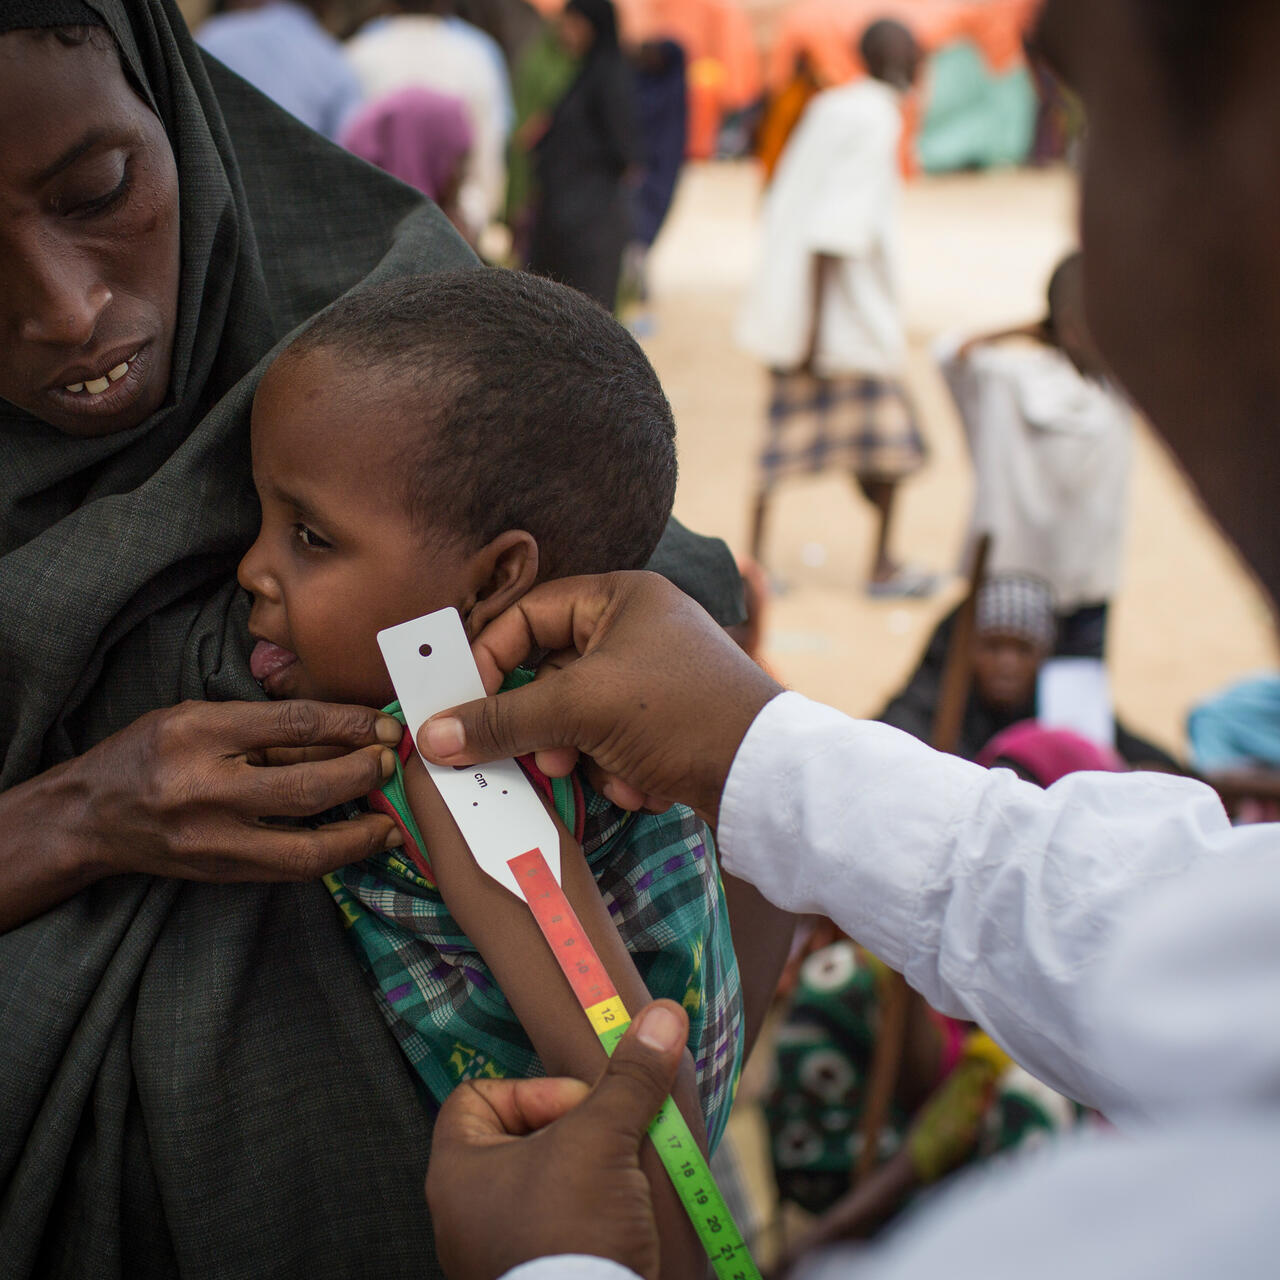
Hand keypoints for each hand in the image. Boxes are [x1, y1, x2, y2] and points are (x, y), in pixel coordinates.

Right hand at [74, 699, 404, 881]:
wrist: (88, 816)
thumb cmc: (150, 752)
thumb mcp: (201, 719)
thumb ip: (269, 729)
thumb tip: (348, 735)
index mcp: (200, 732)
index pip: (294, 724)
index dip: (351, 725)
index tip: (387, 726)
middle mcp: (205, 787)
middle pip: (308, 787)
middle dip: (363, 775)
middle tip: (393, 763)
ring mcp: (213, 839)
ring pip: (306, 847)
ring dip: (361, 833)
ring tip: (392, 816)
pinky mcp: (220, 872)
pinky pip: (290, 869)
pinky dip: (335, 856)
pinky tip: (363, 841)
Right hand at [415, 572, 781, 824]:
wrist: (768, 778)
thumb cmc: (681, 714)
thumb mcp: (582, 709)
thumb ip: (503, 719)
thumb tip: (432, 735)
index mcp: (621, 598)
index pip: (529, 614)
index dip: (489, 657)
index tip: (462, 701)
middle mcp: (638, 629)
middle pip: (552, 673)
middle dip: (547, 724)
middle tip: (543, 755)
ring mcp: (655, 677)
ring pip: (579, 716)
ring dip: (585, 755)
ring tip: (606, 773)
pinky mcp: (669, 723)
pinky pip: (614, 742)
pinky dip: (620, 770)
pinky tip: (647, 786)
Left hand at [426, 1001, 688, 1279]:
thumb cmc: (571, 1234)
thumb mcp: (604, 1139)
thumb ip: (631, 1078)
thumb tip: (663, 1015)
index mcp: (457, 1172)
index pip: (477, 1096)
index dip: (534, 1089)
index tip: (582, 1106)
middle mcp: (466, 1214)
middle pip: (520, 1138)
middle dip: (575, 1131)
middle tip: (613, 1139)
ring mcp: (497, 1252)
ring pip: (546, 1184)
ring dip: (590, 1171)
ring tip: (628, 1174)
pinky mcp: (533, 1278)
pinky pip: (560, 1228)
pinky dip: (594, 1215)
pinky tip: (629, 1214)